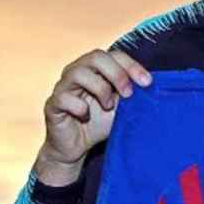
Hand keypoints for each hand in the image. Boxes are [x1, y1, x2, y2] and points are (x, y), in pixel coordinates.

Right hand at [33, 48, 151, 185]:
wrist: (77, 148)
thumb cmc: (99, 122)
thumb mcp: (121, 108)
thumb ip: (131, 94)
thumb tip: (151, 86)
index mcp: (95, 68)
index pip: (114, 55)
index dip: (131, 66)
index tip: (147, 83)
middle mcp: (77, 71)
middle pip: (96, 56)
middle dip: (117, 73)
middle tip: (129, 93)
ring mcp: (63, 86)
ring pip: (78, 72)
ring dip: (99, 88)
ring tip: (108, 105)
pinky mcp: (53, 104)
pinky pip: (63, 97)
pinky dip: (79, 106)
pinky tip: (85, 115)